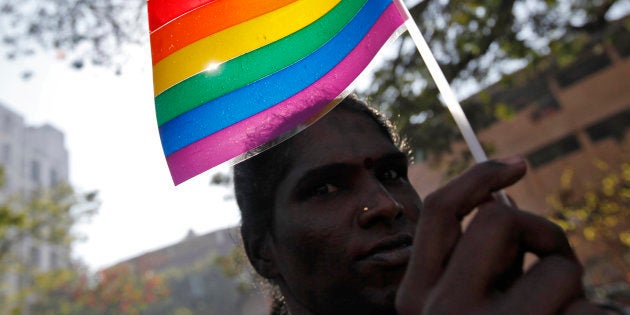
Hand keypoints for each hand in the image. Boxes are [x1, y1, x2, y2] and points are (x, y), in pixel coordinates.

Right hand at [396, 157, 601, 313]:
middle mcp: (442, 311)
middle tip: (556, 255)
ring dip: (572, 285)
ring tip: (563, 309)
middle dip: (542, 229)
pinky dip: (588, 313)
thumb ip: (476, 260)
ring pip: (558, 268)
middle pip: (497, 220)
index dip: (479, 176)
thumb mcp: (466, 304)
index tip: (518, 163)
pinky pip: (588, 308)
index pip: (438, 210)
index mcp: (415, 295)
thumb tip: (502, 201)